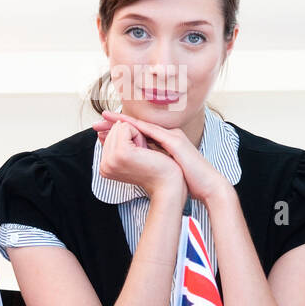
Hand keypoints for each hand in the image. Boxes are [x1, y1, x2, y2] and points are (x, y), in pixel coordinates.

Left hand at [101, 111, 229, 203]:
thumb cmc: (187, 182)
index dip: (120, 130)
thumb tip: (133, 164)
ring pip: (144, 126)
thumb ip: (151, 162)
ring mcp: (173, 137)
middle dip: (116, 124)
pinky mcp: (176, 143)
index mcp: (165, 141)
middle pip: (138, 126)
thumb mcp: (164, 170)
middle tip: (98, 122)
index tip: (102, 130)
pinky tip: (125, 126)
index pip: (139, 132)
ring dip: (123, 122)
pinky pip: (154, 133)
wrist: (207, 187)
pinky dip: (138, 129)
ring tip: (105, 118)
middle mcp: (169, 135)